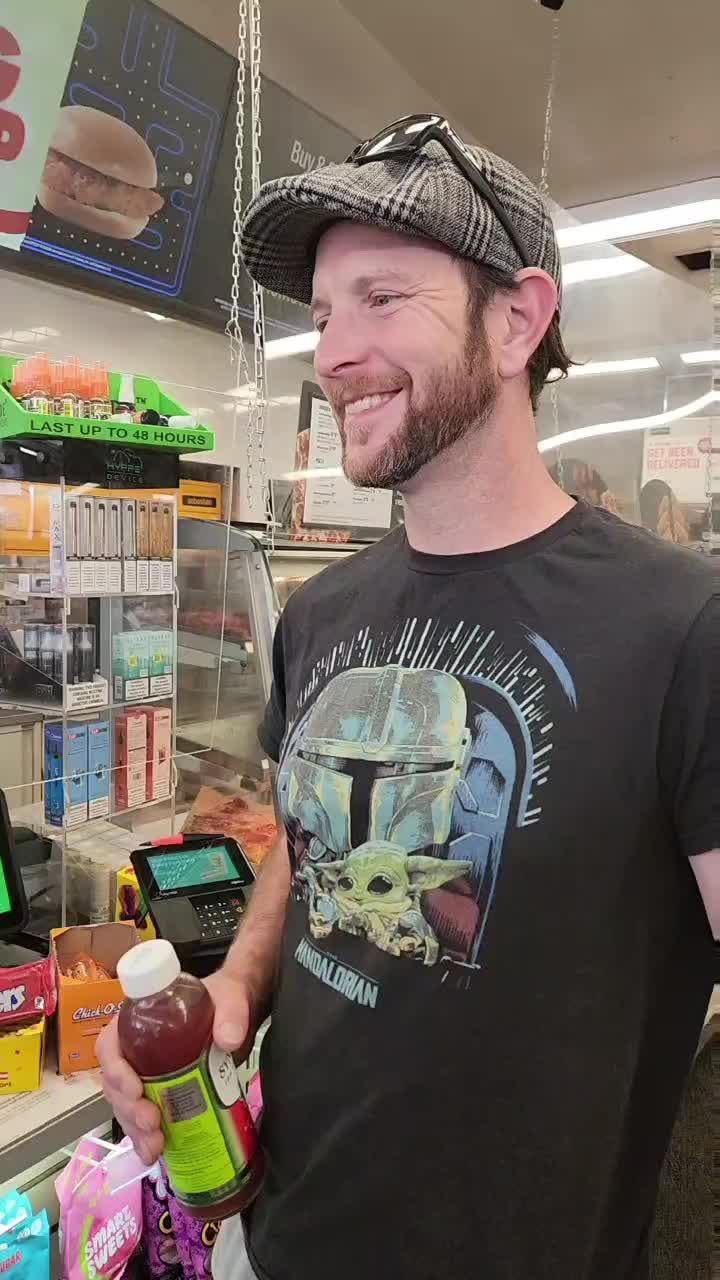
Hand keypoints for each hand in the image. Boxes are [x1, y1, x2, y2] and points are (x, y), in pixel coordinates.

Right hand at [96, 968, 256, 1164]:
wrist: (237, 1012)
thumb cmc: (224, 997)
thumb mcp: (230, 998)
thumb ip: (232, 1014)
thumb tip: (229, 1041)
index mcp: (139, 1019)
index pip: (110, 1044)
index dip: (115, 1070)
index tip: (135, 1089)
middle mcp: (134, 1047)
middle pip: (114, 1082)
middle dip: (128, 1109)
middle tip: (152, 1123)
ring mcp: (144, 1072)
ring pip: (124, 1105)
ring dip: (135, 1129)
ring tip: (155, 1146)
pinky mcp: (158, 1092)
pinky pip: (140, 1117)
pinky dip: (144, 1138)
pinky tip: (153, 1154)